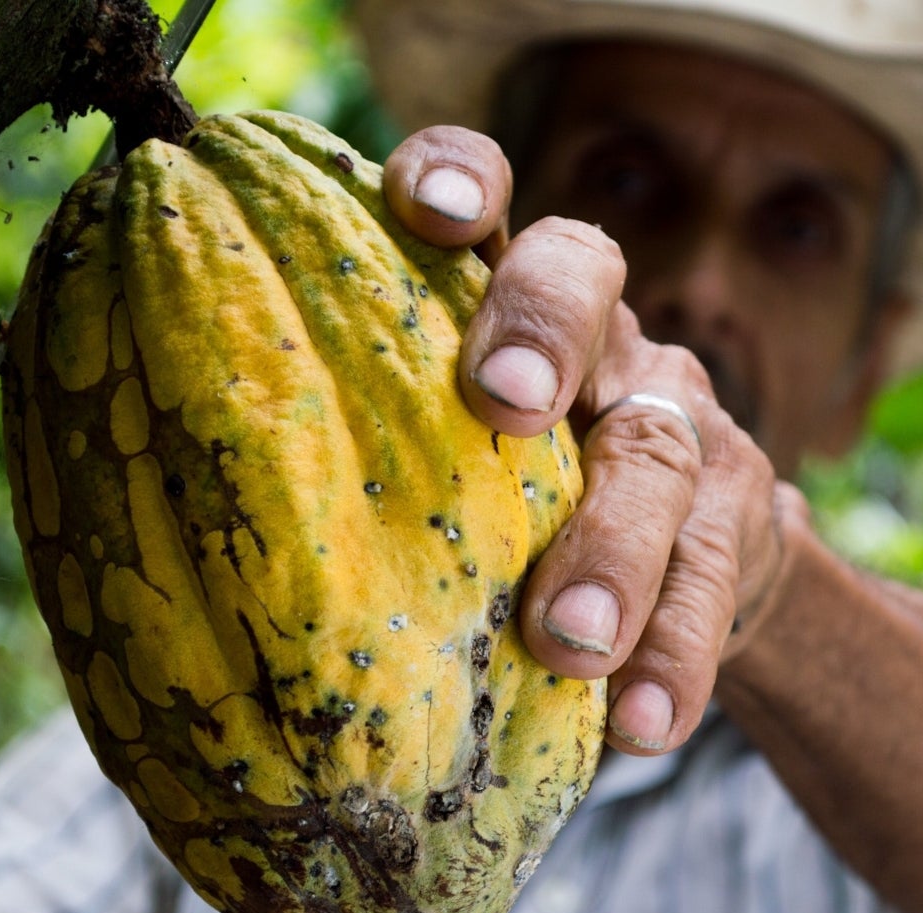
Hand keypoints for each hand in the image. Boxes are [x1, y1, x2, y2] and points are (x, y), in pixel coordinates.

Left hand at [384, 127, 792, 754]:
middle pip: (586, 282)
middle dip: (543, 330)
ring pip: (659, 452)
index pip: (491, 200)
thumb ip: (380, 452)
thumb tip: (184, 534)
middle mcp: (602, 340)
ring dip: (615, 547)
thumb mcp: (454, 460)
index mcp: (509, 306)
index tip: (423, 208)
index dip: (461, 178)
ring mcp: (681, 422)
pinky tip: (643, 724)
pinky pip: (715, 580)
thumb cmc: (520, 512)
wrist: (690, 570)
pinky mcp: (739, 519)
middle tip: (503, 403)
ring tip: (572, 643)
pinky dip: (676, 654)